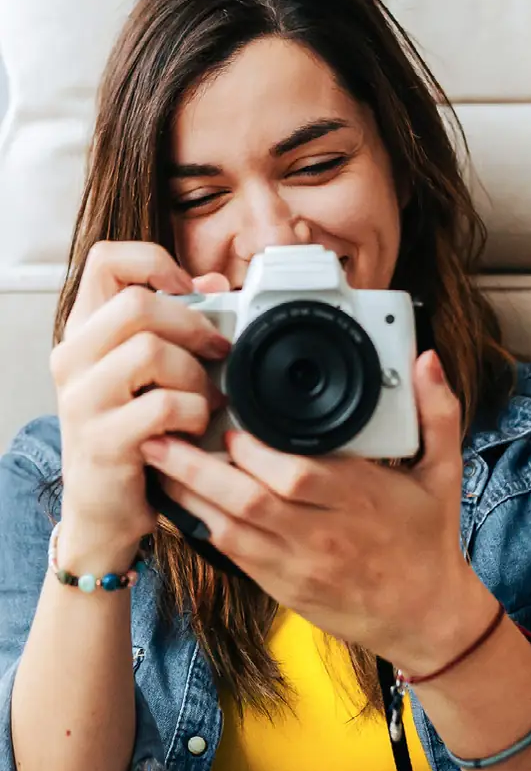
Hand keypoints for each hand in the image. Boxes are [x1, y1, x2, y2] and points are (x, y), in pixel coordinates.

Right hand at [51, 241, 231, 563]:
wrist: (104, 509)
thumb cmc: (132, 434)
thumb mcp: (147, 372)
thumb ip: (174, 325)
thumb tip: (213, 284)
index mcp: (83, 332)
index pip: (105, 260)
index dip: (155, 262)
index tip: (189, 291)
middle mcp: (72, 359)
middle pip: (136, 303)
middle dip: (193, 326)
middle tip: (217, 352)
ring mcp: (82, 399)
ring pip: (150, 351)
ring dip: (195, 376)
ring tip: (205, 400)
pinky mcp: (102, 439)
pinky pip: (162, 405)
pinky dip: (194, 413)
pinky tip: (196, 427)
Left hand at [140, 350, 490, 667]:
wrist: (423, 616)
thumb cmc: (429, 540)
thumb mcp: (444, 473)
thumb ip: (437, 412)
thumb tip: (428, 360)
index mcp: (362, 499)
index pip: (298, 475)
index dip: (255, 452)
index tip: (230, 423)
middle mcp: (324, 533)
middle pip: (250, 501)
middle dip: (198, 468)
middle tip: (161, 434)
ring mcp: (298, 564)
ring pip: (230, 529)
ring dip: (187, 496)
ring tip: (155, 462)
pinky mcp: (281, 585)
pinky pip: (230, 554)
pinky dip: (198, 527)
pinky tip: (174, 501)